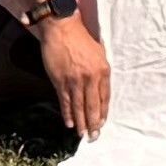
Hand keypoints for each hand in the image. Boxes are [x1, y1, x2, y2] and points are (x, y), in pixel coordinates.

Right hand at [44, 12, 111, 138]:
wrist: (62, 29)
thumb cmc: (81, 39)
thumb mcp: (99, 52)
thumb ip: (100, 70)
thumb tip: (100, 87)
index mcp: (103, 71)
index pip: (105, 97)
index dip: (103, 112)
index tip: (101, 123)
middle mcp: (90, 78)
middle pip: (93, 106)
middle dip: (93, 123)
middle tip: (93, 137)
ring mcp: (75, 81)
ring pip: (79, 107)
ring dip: (81, 123)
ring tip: (82, 134)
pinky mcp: (60, 81)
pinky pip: (65, 101)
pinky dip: (67, 113)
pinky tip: (69, 123)